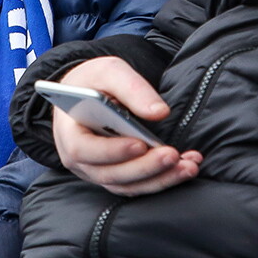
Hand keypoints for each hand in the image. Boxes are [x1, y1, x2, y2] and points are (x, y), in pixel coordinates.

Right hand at [53, 56, 201, 196]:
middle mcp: (80, 160)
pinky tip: (185, 168)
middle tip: (173, 155)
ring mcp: (97, 172)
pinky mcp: (116, 176)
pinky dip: (163, 179)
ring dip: (160, 178)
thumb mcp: (109, 72)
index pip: (83, 149)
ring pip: (127, 185)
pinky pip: (138, 185)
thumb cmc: (94, 81)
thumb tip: (159, 112)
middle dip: (145, 167)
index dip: (111, 151)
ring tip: (188, 166)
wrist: (88, 92)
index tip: (140, 144)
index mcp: (68, 132)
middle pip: (110, 174)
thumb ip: (132, 88)